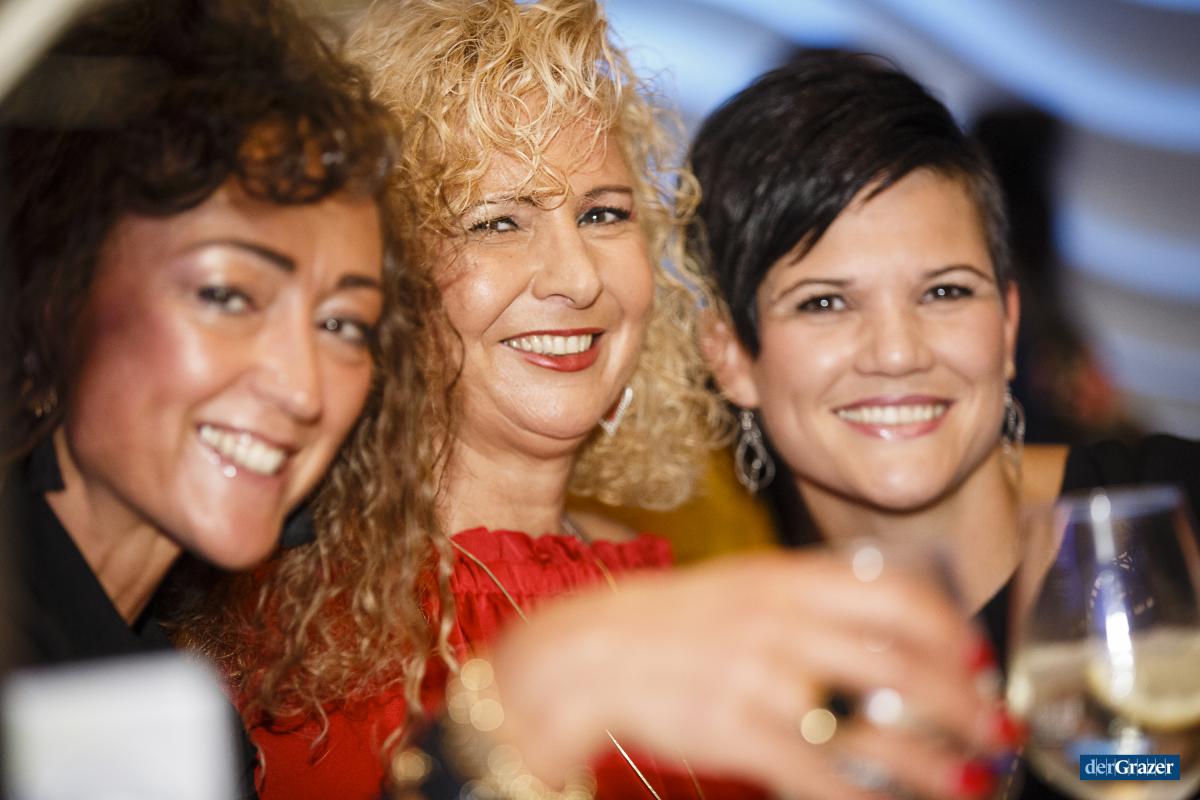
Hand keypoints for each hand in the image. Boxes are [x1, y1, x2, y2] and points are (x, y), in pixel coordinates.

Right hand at [488, 550, 1015, 798]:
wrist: (592, 652)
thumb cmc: (674, 621)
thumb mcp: (744, 583)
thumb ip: (811, 594)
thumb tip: (888, 617)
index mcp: (788, 579)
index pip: (896, 594)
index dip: (949, 630)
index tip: (974, 658)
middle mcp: (783, 623)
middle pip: (901, 665)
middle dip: (962, 704)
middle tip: (994, 731)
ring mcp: (762, 680)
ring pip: (874, 727)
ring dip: (934, 760)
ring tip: (969, 779)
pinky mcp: (740, 733)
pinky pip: (823, 775)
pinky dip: (869, 796)